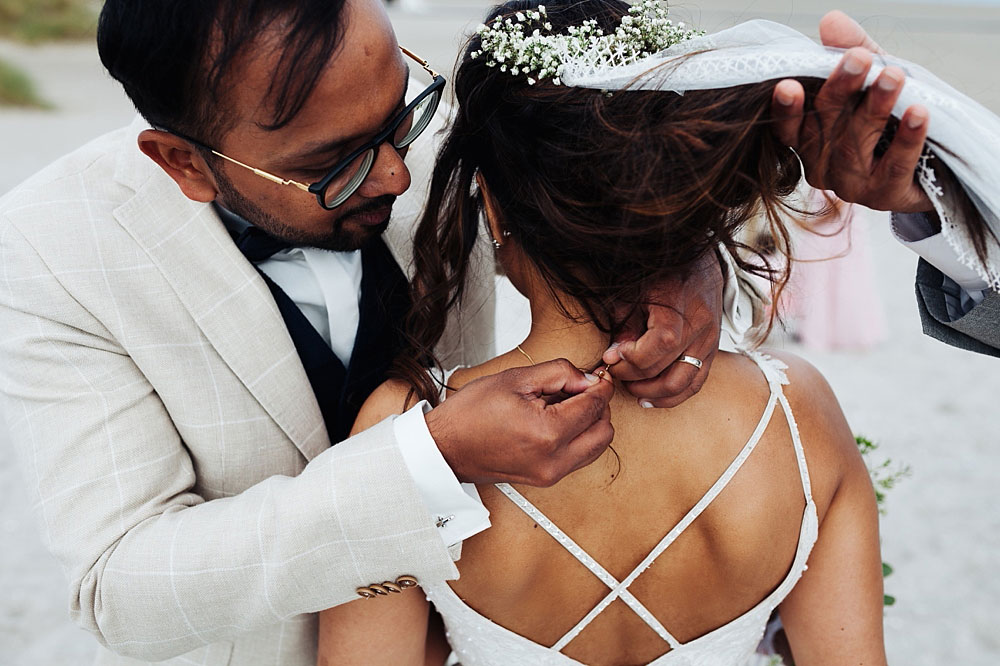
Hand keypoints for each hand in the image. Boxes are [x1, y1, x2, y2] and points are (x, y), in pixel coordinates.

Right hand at [426, 359, 614, 485]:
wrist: (446, 448)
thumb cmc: (470, 415)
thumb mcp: (515, 379)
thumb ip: (560, 373)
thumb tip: (587, 378)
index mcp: (548, 433)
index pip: (595, 406)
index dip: (600, 385)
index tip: (596, 375)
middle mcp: (554, 460)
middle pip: (604, 431)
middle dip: (598, 406)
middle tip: (581, 389)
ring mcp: (551, 474)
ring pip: (596, 447)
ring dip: (590, 424)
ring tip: (565, 405)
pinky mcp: (546, 479)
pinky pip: (579, 457)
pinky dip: (578, 438)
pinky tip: (557, 421)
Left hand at [602, 251, 722, 408]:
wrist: (699, 263)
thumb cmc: (660, 275)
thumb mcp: (634, 291)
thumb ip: (625, 324)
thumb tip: (614, 357)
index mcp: (679, 304)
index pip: (661, 343)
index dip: (633, 357)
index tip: (612, 356)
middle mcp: (700, 325)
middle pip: (669, 367)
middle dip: (635, 376)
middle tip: (614, 372)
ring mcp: (710, 340)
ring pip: (684, 383)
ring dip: (654, 393)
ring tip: (631, 389)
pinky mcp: (712, 351)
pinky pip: (696, 383)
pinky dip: (673, 397)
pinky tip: (650, 398)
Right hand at [771, 10, 931, 212]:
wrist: (933, 164)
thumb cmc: (890, 117)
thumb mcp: (871, 76)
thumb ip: (850, 50)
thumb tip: (831, 20)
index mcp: (808, 140)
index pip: (788, 126)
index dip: (787, 108)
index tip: (788, 84)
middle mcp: (821, 166)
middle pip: (824, 127)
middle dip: (841, 91)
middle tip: (859, 58)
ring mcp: (851, 185)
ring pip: (856, 144)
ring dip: (876, 107)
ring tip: (895, 76)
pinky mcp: (885, 195)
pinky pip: (894, 165)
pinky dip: (907, 137)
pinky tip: (919, 112)